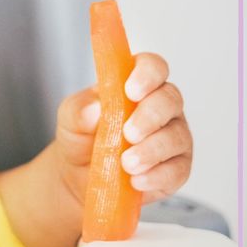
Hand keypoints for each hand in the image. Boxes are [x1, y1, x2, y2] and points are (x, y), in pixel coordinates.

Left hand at [55, 52, 193, 206]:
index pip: (153, 66)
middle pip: (170, 100)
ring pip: (177, 136)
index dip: (147, 74)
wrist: (79, 174)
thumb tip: (95, 109)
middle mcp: (161, 107)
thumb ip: (79, 110)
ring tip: (126, 163)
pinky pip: (177, 170)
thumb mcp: (70, 119)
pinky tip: (136, 180)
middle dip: (150, 116)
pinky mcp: (176, 168)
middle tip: (128, 133)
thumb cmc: (81, 136)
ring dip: (152, 150)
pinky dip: (157, 175)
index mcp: (136, 84)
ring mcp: (173, 137)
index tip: (131, 90)